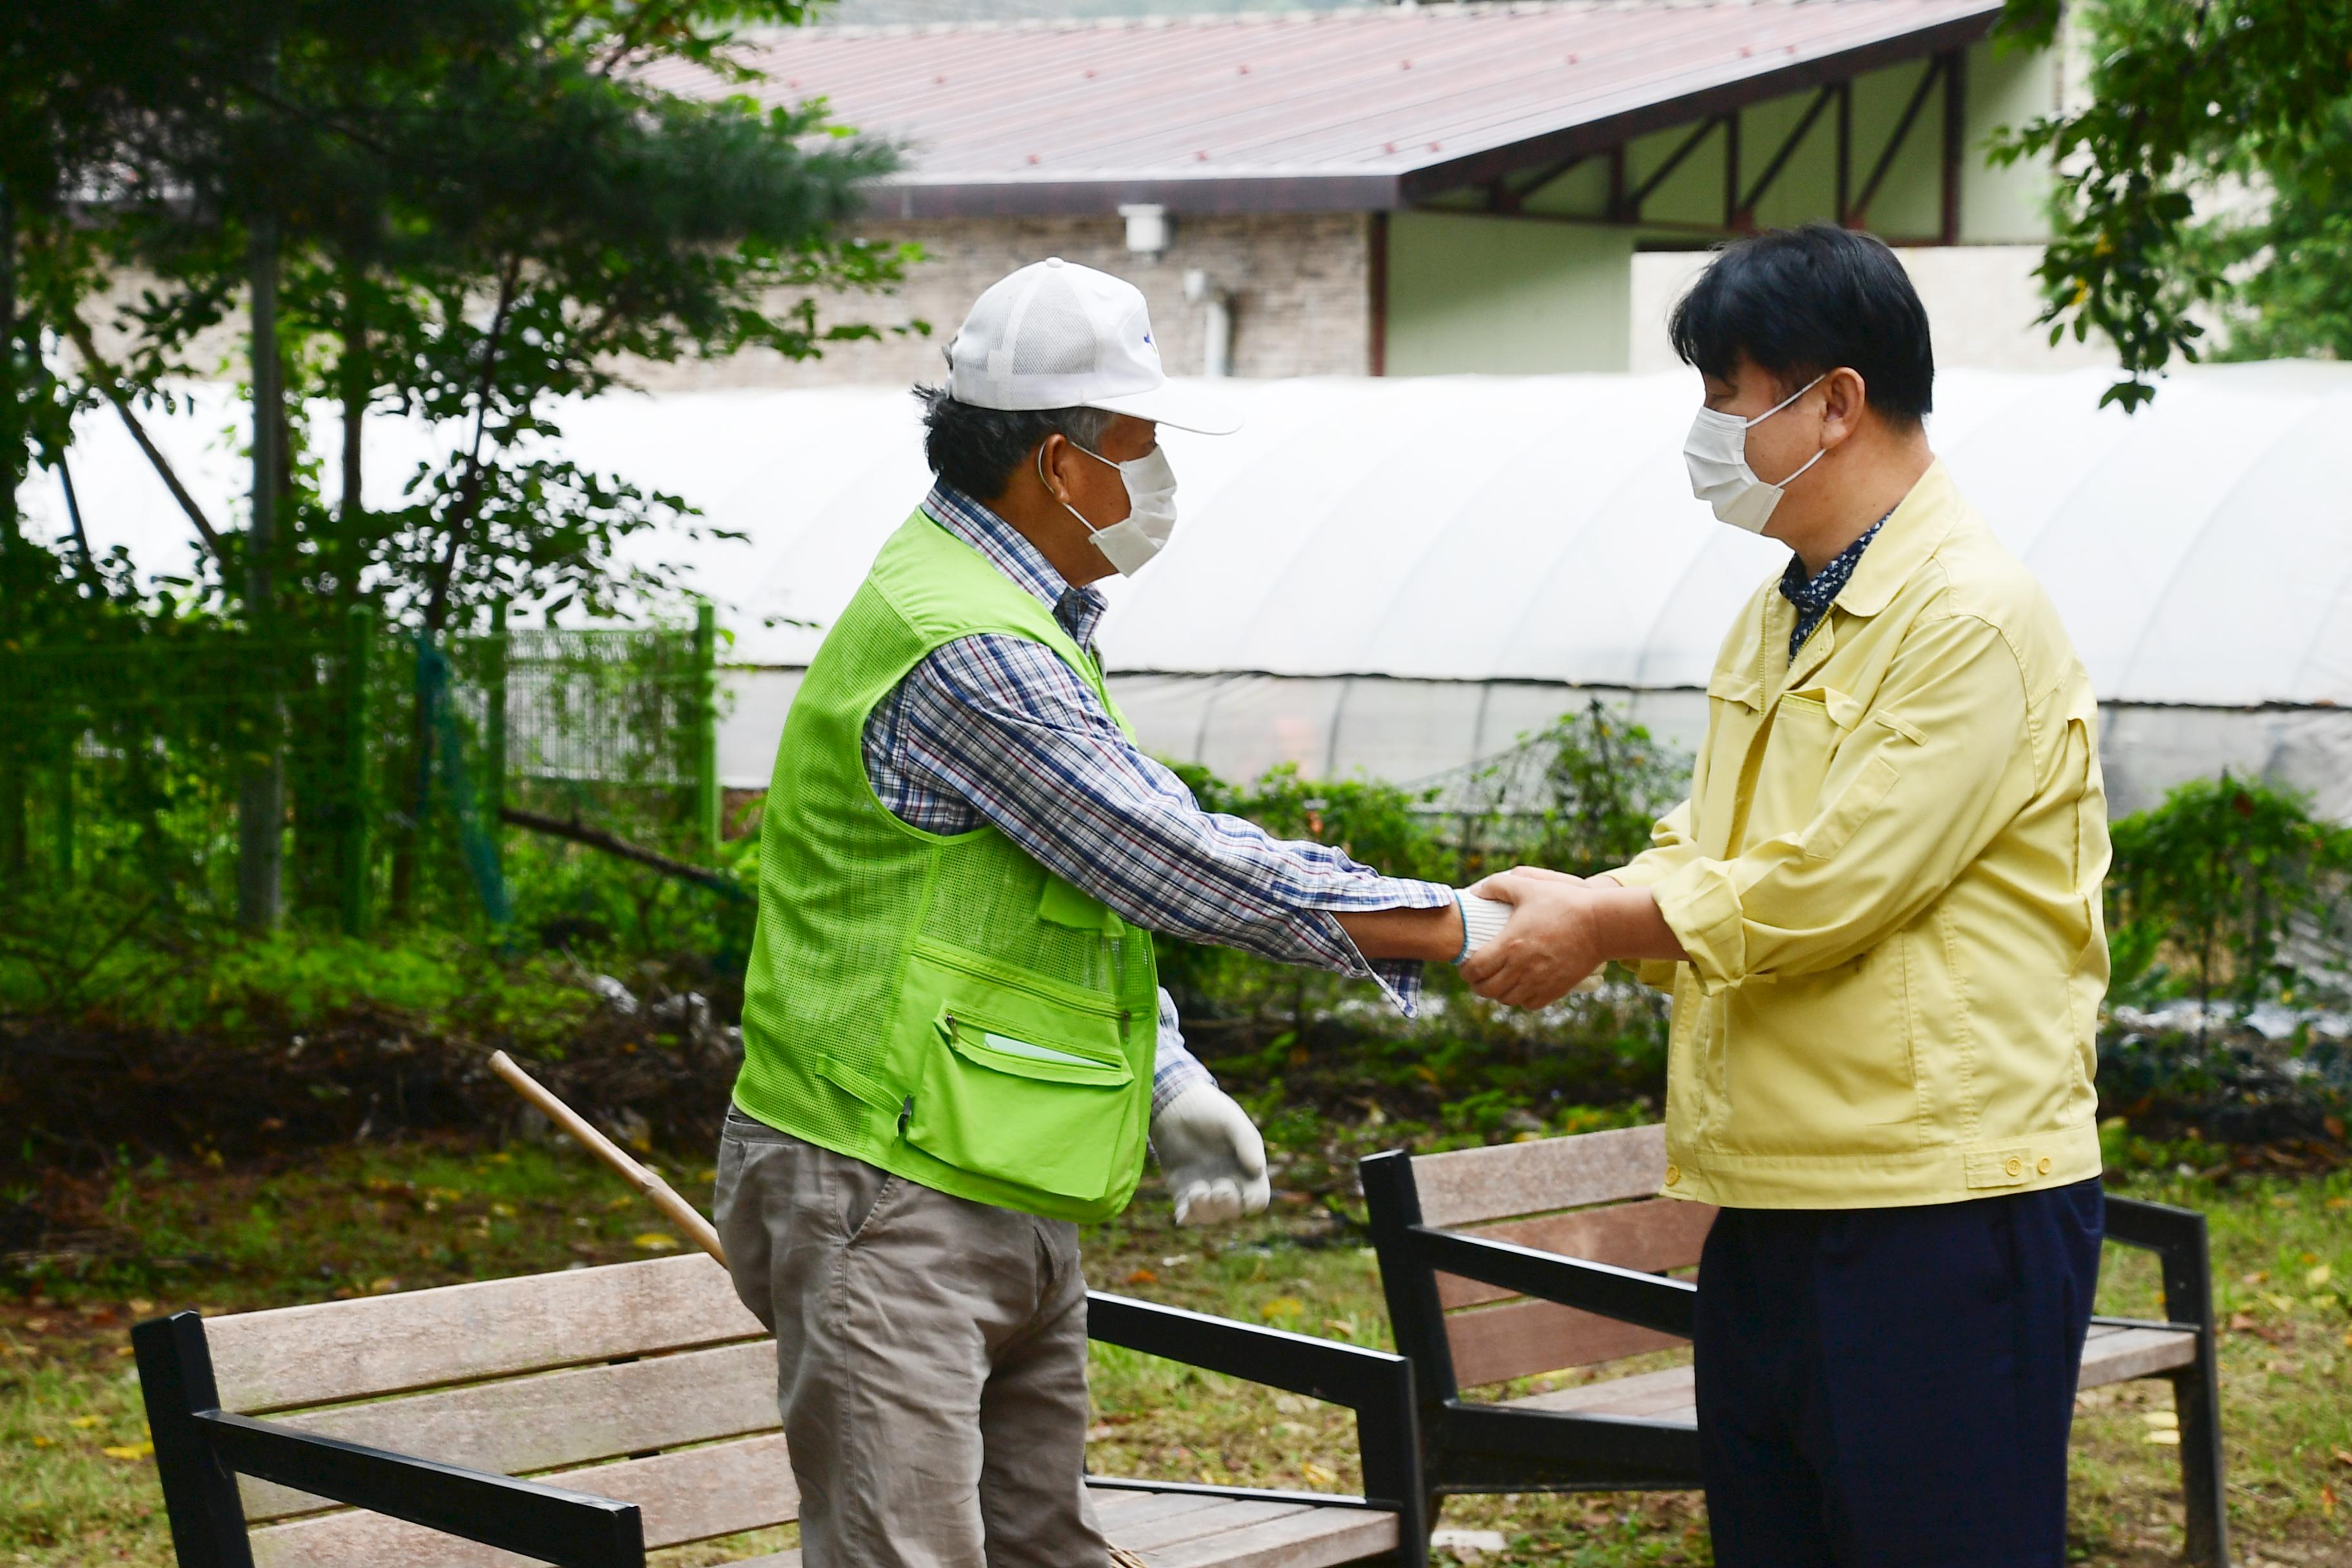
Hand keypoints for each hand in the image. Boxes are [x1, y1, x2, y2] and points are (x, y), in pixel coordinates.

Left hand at [1150, 1082, 1269, 1226]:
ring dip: (1206, 1212)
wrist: (1174, 1104)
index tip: (1247, 1196)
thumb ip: (1247, 1142)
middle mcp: (1227, 1182)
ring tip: (1198, 1192)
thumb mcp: (1232, 1121)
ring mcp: (1204, 1188)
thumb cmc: (1209, 1109)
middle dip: (1228, 1206)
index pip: (1257, 1197)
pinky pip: (1186, 1213)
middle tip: (1220, 1190)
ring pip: (1210, 1216)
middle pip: (1234, 1211)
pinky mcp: (1181, 1190)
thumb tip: (1258, 1169)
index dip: (1255, 1202)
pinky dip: (1186, 1216)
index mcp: (1245, 1169)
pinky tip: (1183, 1212)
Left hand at [1458, 868, 1604, 1008]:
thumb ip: (1497, 885)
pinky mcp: (1556, 989)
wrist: (1600, 924)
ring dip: (1497, 992)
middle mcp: (1521, 968)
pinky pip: (1529, 1004)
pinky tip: (1520, 986)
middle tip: (1478, 976)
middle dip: (1477, 984)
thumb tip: (1474, 891)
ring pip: (1506, 1000)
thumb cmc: (1563, 902)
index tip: (1466, 965)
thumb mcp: (1528, 887)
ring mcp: (1539, 981)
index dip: (1466, 970)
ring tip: (1497, 981)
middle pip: (1487, 989)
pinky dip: (1520, 999)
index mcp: (1510, 945)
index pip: (1475, 969)